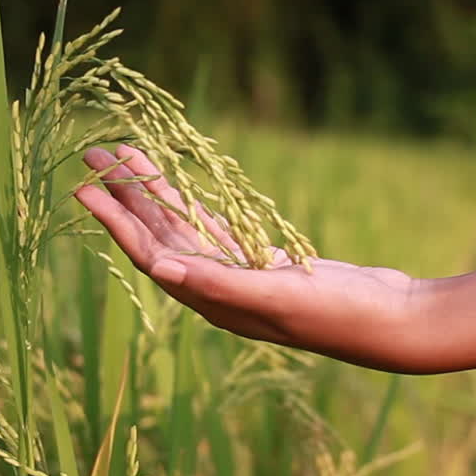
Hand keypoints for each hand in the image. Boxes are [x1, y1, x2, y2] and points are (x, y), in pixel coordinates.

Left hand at [74, 145, 424, 371]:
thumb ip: (220, 281)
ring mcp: (241, 276)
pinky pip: (217, 228)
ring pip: (184, 228)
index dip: (116, 222)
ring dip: (154, 193)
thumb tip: (160, 266)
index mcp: (214, 302)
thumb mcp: (279, 295)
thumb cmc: (340, 314)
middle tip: (92, 154)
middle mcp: (219, 292)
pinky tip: (177, 184)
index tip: (84, 187)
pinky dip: (195, 203)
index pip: (151, 255)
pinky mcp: (265, 264)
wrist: (391, 321)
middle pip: (158, 236)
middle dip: (124, 196)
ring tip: (124, 155)